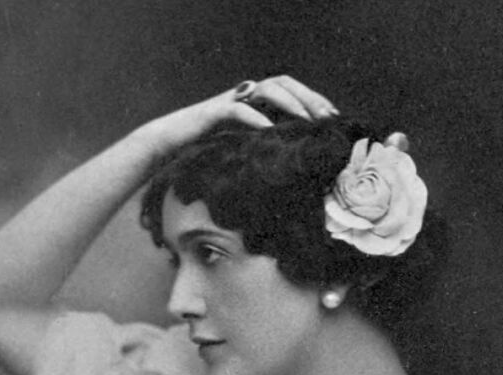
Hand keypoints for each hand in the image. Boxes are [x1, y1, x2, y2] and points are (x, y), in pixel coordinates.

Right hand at [135, 75, 337, 157]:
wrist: (168, 148)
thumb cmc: (207, 153)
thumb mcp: (245, 150)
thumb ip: (266, 148)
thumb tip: (296, 164)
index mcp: (255, 102)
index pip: (290, 90)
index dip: (313, 99)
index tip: (333, 117)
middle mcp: (245, 95)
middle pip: (282, 82)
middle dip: (307, 97)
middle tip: (326, 117)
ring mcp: (229, 101)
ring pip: (264, 89)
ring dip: (288, 103)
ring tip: (305, 121)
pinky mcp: (213, 113)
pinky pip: (238, 110)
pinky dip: (255, 119)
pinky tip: (269, 131)